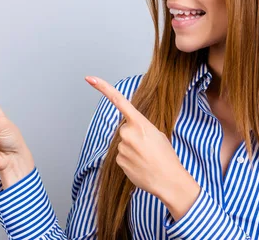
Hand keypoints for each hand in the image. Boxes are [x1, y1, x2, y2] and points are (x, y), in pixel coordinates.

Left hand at [84, 76, 200, 219]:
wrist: (168, 180)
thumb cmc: (166, 156)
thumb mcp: (157, 134)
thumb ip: (140, 128)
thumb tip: (128, 133)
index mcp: (140, 122)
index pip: (119, 101)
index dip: (103, 88)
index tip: (90, 78)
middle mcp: (128, 133)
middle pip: (124, 129)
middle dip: (133, 136)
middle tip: (148, 147)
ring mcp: (122, 147)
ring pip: (123, 144)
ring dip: (132, 149)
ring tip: (147, 158)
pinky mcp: (118, 161)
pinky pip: (121, 157)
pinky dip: (130, 160)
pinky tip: (141, 166)